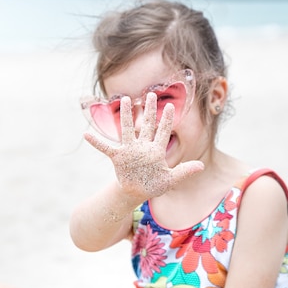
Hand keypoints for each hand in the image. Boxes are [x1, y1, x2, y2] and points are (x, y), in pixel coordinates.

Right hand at [84, 93, 203, 201]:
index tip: (170, 105)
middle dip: (149, 110)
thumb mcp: (170, 180)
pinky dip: (96, 142)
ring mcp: (129, 150)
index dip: (166, 119)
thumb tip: (201, 166)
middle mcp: (143, 146)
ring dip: (127, 115)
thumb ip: (184, 172)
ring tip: (127, 99)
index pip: (163, 132)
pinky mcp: (118, 157)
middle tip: (151, 94)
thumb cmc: (154, 185)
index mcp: (156, 150)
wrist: (136, 193)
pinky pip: (105, 148)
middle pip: (147, 125)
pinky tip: (86, 134)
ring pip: (128, 129)